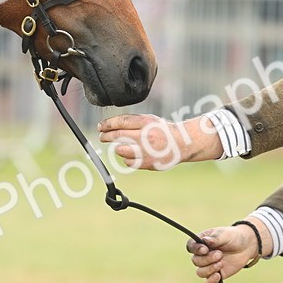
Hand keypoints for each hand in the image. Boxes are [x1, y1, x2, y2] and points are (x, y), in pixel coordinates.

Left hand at [97, 114, 221, 170]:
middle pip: (118, 136)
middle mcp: (146, 136)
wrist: (182, 144)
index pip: (121, 122)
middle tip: (102, 137)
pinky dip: (127, 159)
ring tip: (122, 145)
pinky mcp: (147, 163)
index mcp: (147, 122)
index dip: (107, 124)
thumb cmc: (162, 130)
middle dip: (106, 136)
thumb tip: (110, 126)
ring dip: (118, 148)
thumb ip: (132, 122)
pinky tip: (134, 154)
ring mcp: (147, 151)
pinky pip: (128, 162)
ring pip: (121, 150)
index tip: (101, 126)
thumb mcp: (150, 120)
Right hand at [187, 225, 262, 282]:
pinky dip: (211, 280)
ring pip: (200, 272)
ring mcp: (209, 265)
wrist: (246, 246)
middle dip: (207, 259)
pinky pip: (208, 282)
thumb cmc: (233, 237)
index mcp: (202, 242)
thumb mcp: (225, 234)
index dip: (195, 249)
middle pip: (195, 261)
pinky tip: (218, 275)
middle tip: (220, 254)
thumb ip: (215, 238)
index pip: (191, 246)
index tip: (205, 249)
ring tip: (221, 263)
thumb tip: (205, 241)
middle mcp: (203, 255)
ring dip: (210, 269)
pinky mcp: (216, 275)